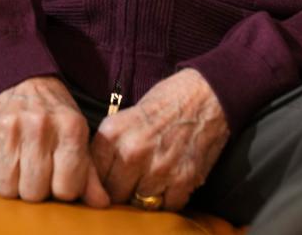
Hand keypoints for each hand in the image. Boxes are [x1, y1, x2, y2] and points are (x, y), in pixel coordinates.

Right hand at [0, 75, 109, 206]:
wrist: (27, 82)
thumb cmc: (57, 118)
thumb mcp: (79, 138)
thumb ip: (90, 174)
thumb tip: (101, 204)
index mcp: (70, 128)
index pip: (65, 189)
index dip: (63, 191)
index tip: (61, 179)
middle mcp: (39, 125)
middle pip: (34, 193)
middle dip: (38, 191)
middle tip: (40, 176)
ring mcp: (10, 128)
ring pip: (8, 189)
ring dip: (15, 188)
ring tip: (22, 172)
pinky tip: (5, 167)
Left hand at [91, 68, 229, 211]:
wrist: (206, 95)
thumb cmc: (166, 101)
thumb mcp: (126, 115)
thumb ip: (110, 144)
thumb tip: (97, 172)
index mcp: (114, 134)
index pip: (95, 174)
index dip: (103, 178)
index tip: (111, 177)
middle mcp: (132, 153)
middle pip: (114, 194)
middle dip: (122, 189)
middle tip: (132, 181)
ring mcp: (158, 169)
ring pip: (139, 203)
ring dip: (145, 195)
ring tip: (153, 179)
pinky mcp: (183, 180)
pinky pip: (167, 206)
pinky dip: (169, 199)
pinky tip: (171, 182)